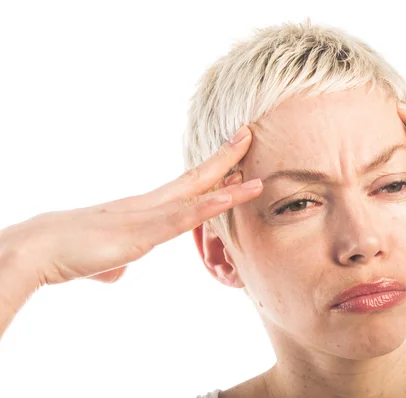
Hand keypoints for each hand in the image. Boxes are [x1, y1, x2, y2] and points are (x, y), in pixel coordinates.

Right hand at [0, 126, 261, 287]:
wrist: (37, 249)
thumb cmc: (67, 253)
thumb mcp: (100, 260)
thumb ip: (114, 262)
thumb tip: (117, 271)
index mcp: (143, 210)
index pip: (184, 188)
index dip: (211, 175)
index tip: (233, 163)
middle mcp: (149, 205)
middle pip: (195, 177)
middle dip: (224, 157)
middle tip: (248, 135)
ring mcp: (148, 215)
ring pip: (195, 192)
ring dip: (227, 178)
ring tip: (254, 164)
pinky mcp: (142, 232)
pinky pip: (183, 216)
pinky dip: (210, 205)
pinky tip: (232, 196)